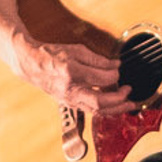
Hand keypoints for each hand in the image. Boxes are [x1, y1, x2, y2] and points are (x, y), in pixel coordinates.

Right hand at [19, 33, 138, 113]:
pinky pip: (91, 110)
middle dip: (119, 99)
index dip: (115, 74)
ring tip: (129, 104)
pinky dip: (105, 109)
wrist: (32, 65)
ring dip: (115, 109)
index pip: (101, 78)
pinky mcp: (70, 104)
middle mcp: (70, 89)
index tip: (119, 69)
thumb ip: (97, 59)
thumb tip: (115, 65)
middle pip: (100, 102)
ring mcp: (69, 99)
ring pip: (96, 111)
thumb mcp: (76, 50)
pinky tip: (114, 105)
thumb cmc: (52, 55)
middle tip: (129, 90)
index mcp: (72, 72)